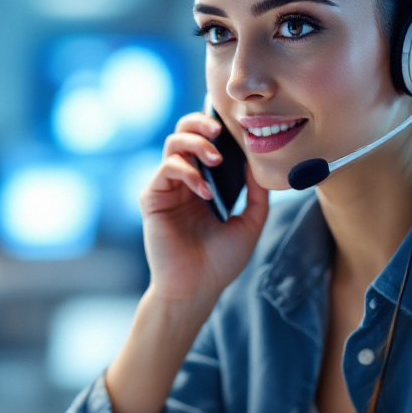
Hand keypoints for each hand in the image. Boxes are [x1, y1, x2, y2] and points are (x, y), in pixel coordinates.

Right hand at [140, 110, 269, 315]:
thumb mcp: (250, 223)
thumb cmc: (220, 262)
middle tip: (220, 131)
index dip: (220, 129)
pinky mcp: (153, 198)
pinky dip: (187, 172)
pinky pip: (166, 169)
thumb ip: (258, 194)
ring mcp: (167, 188)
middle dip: (201, 123)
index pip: (208, 143)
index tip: (239, 127)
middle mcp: (183, 181)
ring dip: (196, 143)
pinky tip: (204, 193)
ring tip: (215, 159)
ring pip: (174, 143)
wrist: (196, 289)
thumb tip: (259, 162)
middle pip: (185, 132)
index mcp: (205, 183)